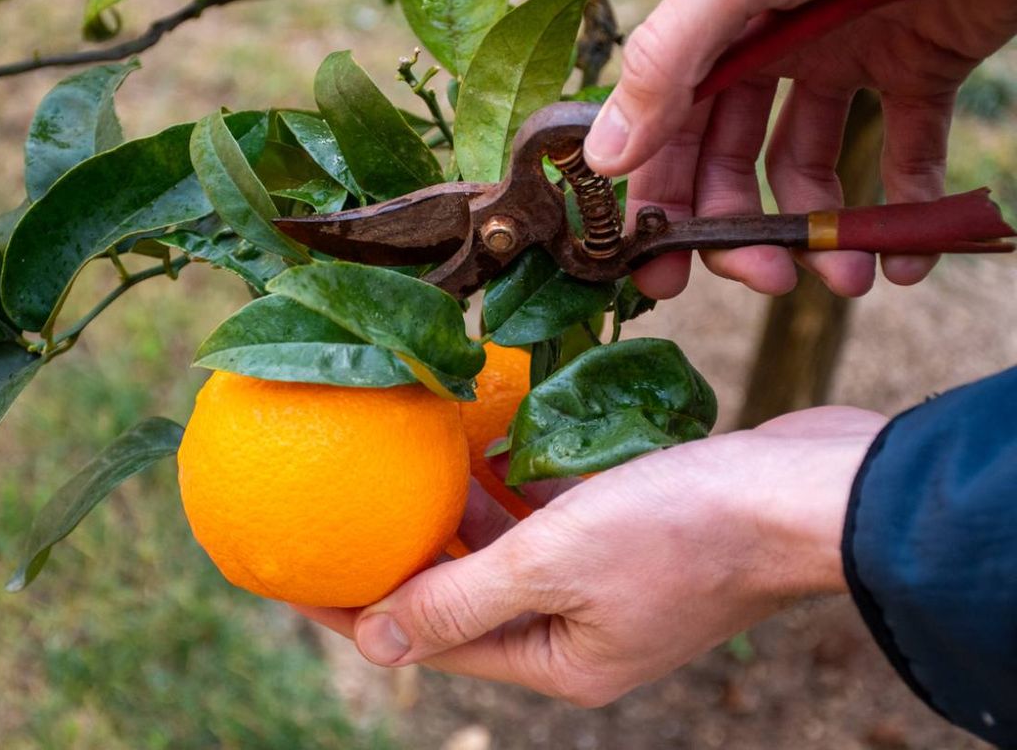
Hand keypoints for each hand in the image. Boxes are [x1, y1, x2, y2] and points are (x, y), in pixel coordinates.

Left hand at [295, 406, 885, 705]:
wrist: (811, 492)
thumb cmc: (686, 528)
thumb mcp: (555, 562)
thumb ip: (460, 600)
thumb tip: (372, 640)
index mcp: (556, 660)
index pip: (425, 639)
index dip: (352, 606)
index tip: (287, 571)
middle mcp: (575, 632)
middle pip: (457, 593)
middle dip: (395, 551)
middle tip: (330, 504)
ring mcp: (604, 584)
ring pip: (500, 548)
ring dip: (449, 509)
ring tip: (386, 464)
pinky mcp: (628, 535)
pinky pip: (544, 514)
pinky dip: (506, 483)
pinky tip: (469, 438)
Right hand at [583, 0, 1016, 299]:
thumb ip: (667, 65)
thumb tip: (603, 161)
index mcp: (712, 23)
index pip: (669, 132)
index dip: (661, 205)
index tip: (660, 277)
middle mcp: (769, 44)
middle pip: (735, 163)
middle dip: (746, 230)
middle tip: (771, 280)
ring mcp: (844, 54)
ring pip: (814, 167)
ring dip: (826, 231)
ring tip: (850, 277)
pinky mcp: (919, 62)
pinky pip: (906, 149)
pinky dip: (906, 206)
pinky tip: (908, 258)